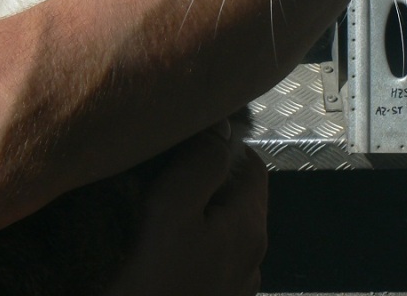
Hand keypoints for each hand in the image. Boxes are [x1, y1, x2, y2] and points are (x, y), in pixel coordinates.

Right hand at [106, 125, 267, 295]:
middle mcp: (253, 255)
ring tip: (156, 208)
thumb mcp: (172, 210)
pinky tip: (159, 249)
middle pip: (239, 196)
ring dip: (198, 213)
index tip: (183, 144)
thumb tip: (219, 126)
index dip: (221, 147)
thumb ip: (199, 164)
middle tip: (164, 173)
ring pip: (223, 229)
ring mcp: (235, 284)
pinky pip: (209, 258)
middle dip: (207, 179)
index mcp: (250, 226)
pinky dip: (191, 244)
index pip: (252, 164)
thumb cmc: (154, 283)